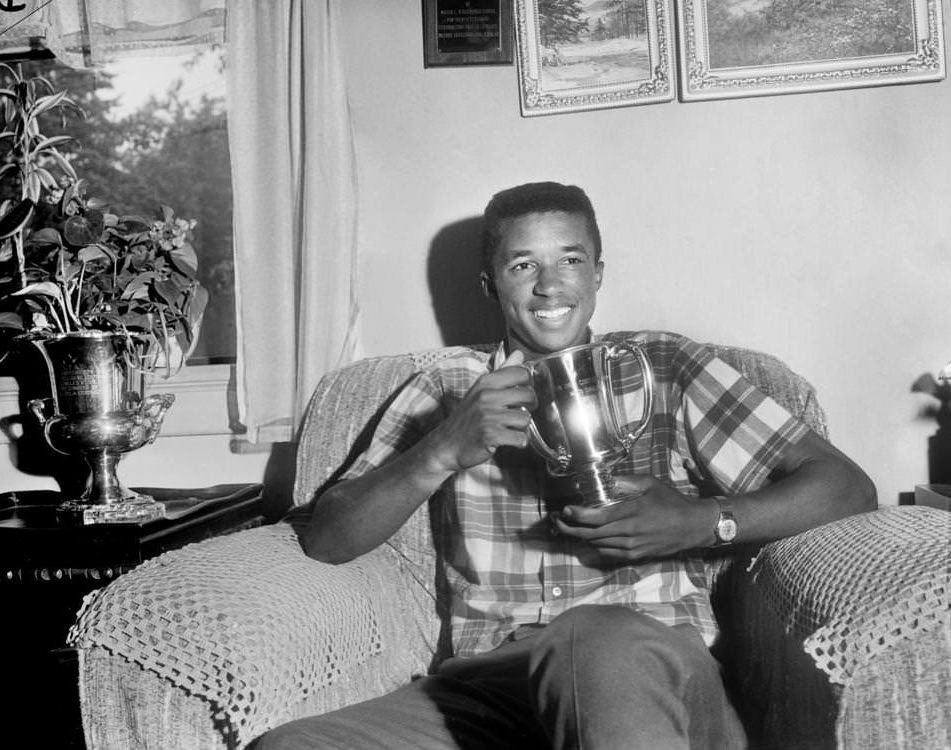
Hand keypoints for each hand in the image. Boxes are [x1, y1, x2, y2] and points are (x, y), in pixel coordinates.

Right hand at [426, 350, 535, 471]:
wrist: (446, 446)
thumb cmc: (466, 419)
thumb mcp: (480, 391)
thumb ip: (502, 372)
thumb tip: (518, 354)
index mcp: (485, 382)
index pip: (521, 372)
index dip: (527, 385)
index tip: (521, 394)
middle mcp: (486, 396)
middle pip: (529, 395)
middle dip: (529, 407)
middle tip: (518, 413)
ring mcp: (488, 415)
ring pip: (526, 419)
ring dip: (521, 427)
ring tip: (509, 428)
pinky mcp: (491, 435)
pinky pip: (520, 438)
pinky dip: (518, 442)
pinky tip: (507, 440)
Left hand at [551, 475, 716, 561]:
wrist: (692, 527)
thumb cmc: (671, 502)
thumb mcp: (649, 484)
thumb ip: (625, 482)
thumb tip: (602, 478)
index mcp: (632, 512)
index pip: (598, 517)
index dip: (578, 515)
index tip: (565, 509)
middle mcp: (630, 533)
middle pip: (591, 534)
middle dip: (569, 528)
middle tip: (555, 519)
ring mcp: (632, 547)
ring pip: (597, 544)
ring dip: (578, 537)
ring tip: (565, 526)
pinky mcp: (635, 556)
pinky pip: (607, 553)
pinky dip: (594, 546)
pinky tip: (586, 538)